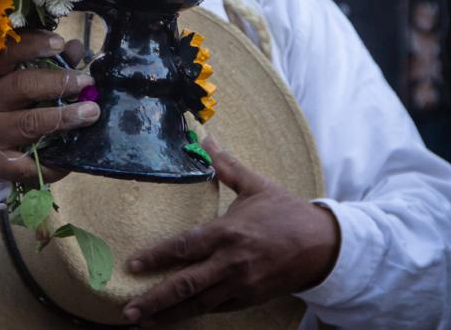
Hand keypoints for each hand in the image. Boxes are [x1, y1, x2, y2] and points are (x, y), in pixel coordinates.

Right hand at [0, 32, 98, 198]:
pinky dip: (55, 161)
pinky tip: (73, 155)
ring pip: (29, 123)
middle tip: (87, 82)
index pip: (4, 53)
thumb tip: (75, 48)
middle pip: (21, 86)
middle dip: (59, 82)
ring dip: (64, 116)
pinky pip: (29, 163)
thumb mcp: (11, 77)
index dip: (33, 45)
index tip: (60, 43)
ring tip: (91, 112)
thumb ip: (43, 61)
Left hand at [122, 138, 339, 324]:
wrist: (323, 245)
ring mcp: (240, 285)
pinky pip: (216, 308)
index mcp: (228, 232)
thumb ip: (227, 165)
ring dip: (168, 314)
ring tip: (142, 321)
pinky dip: (195, 312)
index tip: (132, 264)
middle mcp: (230, 262)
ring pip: (197, 304)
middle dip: (153, 299)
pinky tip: (176, 316)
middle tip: (127, 312)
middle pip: (185, 285)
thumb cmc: (287, 212)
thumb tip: (206, 138)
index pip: (184, 246)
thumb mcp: (256, 185)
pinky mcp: (249, 299)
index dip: (156, 257)